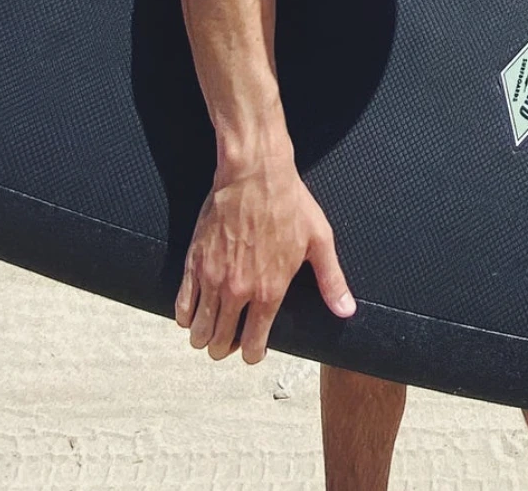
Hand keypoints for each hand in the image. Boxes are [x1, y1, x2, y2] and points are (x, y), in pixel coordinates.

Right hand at [174, 160, 355, 364]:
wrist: (254, 174)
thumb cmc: (289, 204)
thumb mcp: (319, 241)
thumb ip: (331, 280)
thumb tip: (346, 311)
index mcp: (268, 291)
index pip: (252, 345)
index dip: (253, 354)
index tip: (255, 349)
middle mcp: (236, 291)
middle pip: (220, 343)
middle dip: (226, 347)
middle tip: (233, 337)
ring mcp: (211, 278)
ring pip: (198, 331)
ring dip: (205, 335)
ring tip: (214, 326)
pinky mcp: (194, 263)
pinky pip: (181, 306)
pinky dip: (186, 316)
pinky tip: (195, 310)